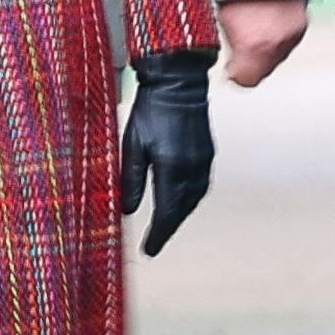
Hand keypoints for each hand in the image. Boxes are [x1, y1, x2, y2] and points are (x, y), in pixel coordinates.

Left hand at [121, 50, 213, 256]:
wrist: (177, 85)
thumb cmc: (150, 111)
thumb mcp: (132, 145)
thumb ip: (131, 179)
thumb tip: (127, 209)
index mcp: (173, 167)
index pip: (167, 211)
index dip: (159, 234)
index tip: (150, 250)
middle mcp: (193, 168)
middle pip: (182, 210)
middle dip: (168, 228)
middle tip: (154, 243)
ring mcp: (203, 161)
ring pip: (193, 200)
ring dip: (180, 215)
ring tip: (165, 227)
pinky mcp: (207, 154)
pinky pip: (199, 186)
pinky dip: (188, 200)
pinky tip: (179, 202)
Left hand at [216, 0, 307, 88]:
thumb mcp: (223, 20)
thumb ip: (231, 46)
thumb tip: (232, 61)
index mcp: (255, 44)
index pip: (247, 79)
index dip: (236, 75)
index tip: (230, 70)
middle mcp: (279, 42)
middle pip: (265, 70)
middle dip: (251, 63)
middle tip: (238, 52)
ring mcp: (294, 33)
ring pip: (278, 57)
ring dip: (265, 52)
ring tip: (252, 33)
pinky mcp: (303, 24)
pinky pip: (289, 42)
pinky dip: (278, 39)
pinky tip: (267, 26)